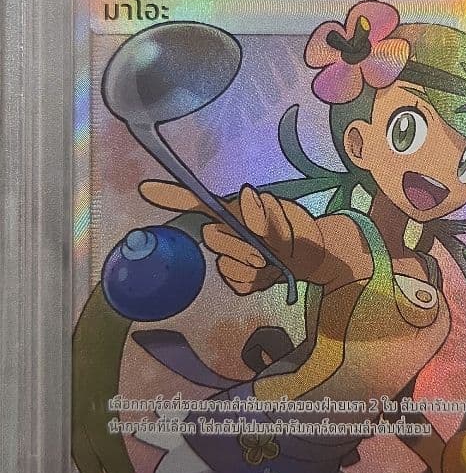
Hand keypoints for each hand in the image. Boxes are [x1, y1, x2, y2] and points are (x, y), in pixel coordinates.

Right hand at [139, 180, 290, 294]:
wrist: (313, 256)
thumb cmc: (298, 229)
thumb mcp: (288, 218)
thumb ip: (267, 214)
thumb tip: (246, 196)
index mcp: (233, 212)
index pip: (196, 202)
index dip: (170, 195)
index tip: (145, 189)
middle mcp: (226, 232)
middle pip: (212, 237)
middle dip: (238, 245)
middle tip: (267, 251)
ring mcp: (229, 257)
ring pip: (226, 264)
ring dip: (254, 265)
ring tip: (275, 261)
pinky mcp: (237, 280)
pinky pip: (237, 283)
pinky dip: (257, 282)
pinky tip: (269, 276)